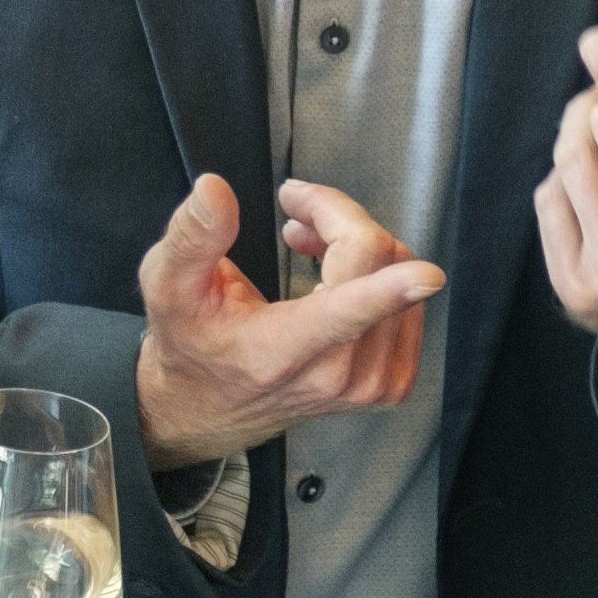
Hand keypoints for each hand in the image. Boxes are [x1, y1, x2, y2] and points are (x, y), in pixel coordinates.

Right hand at [131, 171, 442, 467]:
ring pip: (398, 272)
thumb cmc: (190, 342)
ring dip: (357, 242)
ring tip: (309, 243)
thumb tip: (215, 190)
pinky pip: (410, 303)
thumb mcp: (168, 285)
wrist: (205, 407)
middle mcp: (336, 374)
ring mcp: (369, 384)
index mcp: (283, 352)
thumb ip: (193, 236)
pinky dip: (379, 274)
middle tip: (294, 213)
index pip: (348, 311)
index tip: (428, 276)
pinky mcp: (390, 384)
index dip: (391, 288)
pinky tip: (336, 275)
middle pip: (376, 261)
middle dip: (337, 217)